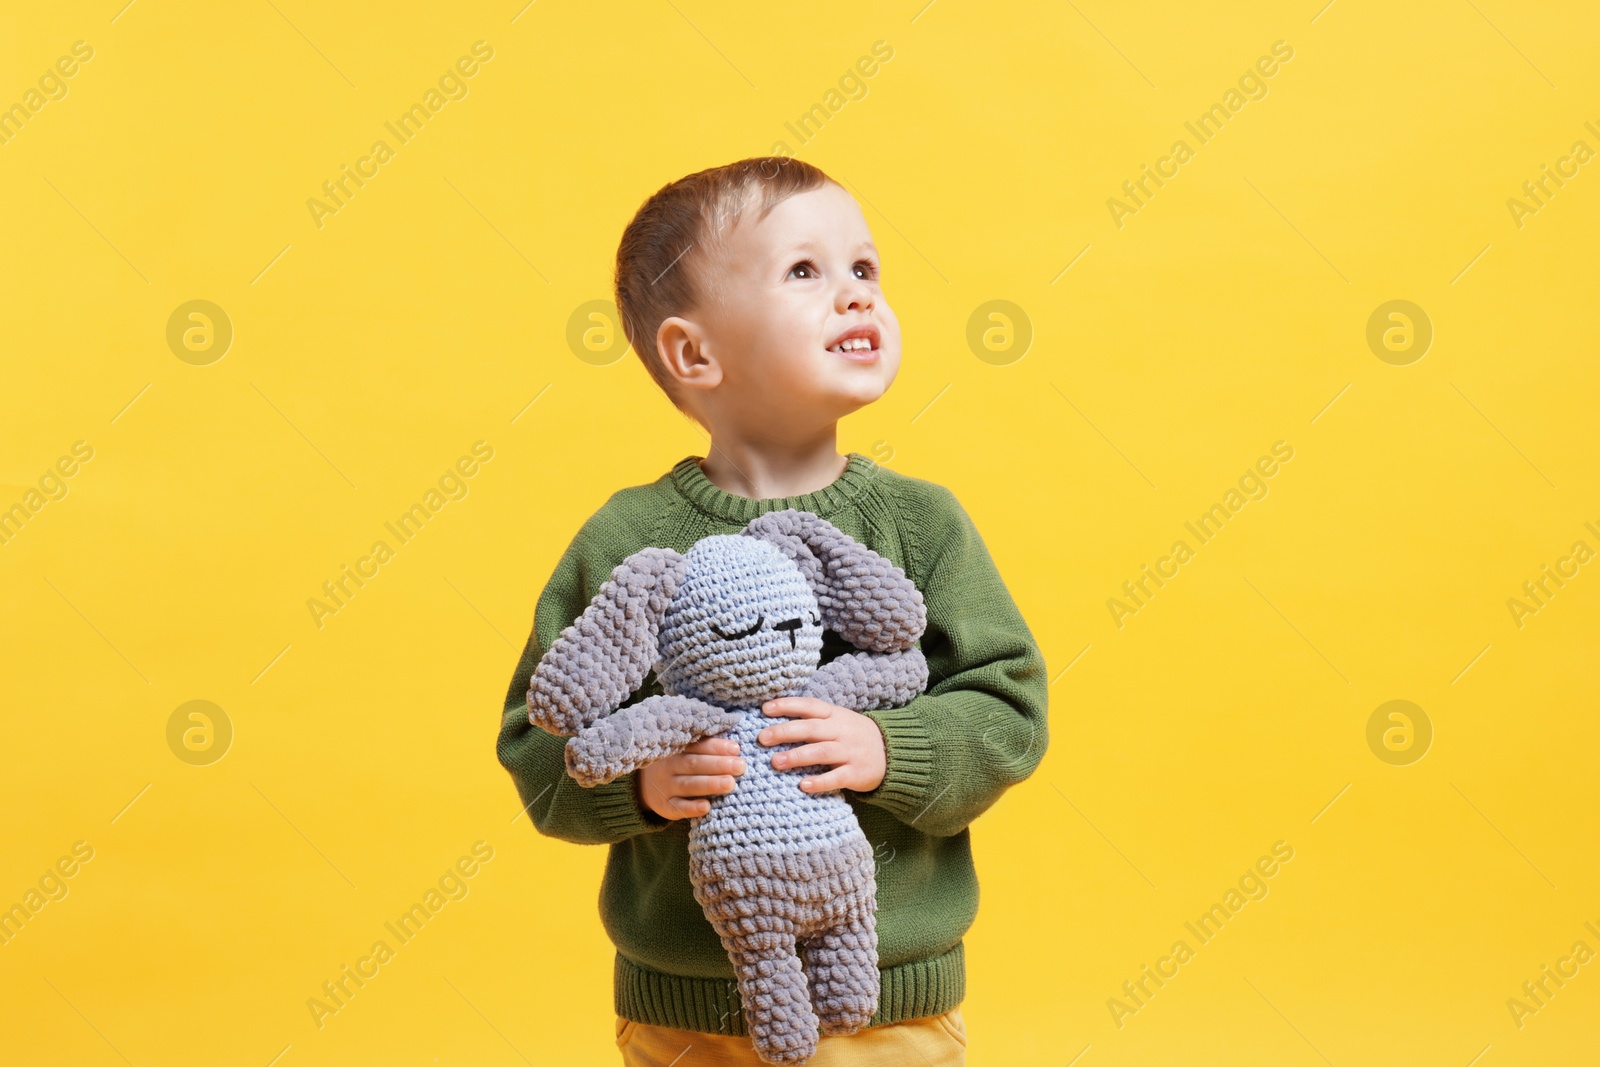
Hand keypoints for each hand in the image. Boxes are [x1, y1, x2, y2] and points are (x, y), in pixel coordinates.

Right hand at [635, 737, 745, 821]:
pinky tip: (707, 807)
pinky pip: (677, 807)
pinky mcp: (664, 806)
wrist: (645, 784)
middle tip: (740, 766)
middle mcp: (669, 766)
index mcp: (677, 748)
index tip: (736, 749)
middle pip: (694, 764)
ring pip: (688, 785)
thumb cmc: (678, 764)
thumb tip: (737, 747)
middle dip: (719, 765)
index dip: (717, 746)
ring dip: (710, 784)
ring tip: (730, 784)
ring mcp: (665, 786)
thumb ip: (707, 749)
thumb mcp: (686, 752)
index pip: (698, 745)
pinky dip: (691, 807)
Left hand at [759, 697, 886, 793]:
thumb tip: (775, 718)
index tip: (765, 709)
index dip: (787, 705)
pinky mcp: (856, 773)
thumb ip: (813, 719)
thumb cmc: (854, 735)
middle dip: (785, 732)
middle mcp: (841, 731)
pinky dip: (820, 781)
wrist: (892, 752)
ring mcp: (850, 752)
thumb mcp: (838, 720)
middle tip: (762, 738)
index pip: (809, 706)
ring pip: (821, 752)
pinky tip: (802, 785)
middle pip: (811, 729)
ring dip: (797, 756)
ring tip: (775, 762)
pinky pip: (836, 777)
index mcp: (835, 715)